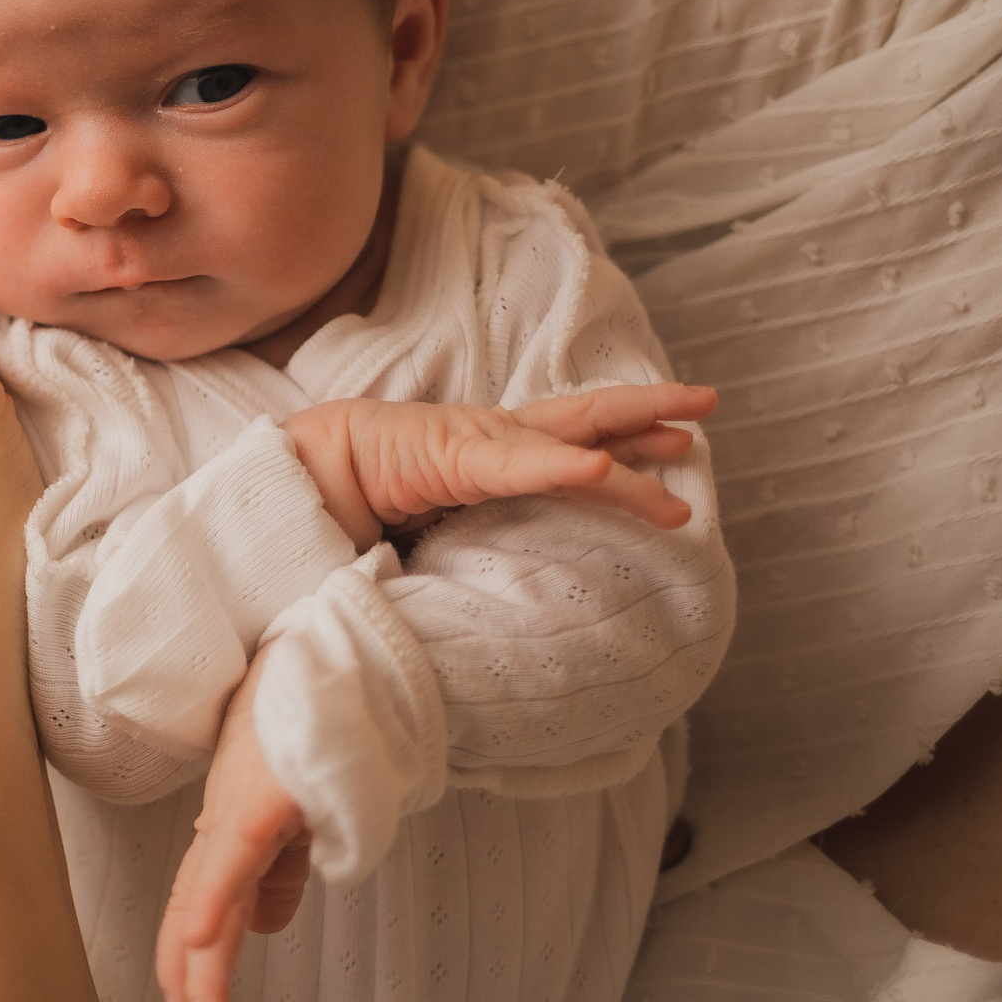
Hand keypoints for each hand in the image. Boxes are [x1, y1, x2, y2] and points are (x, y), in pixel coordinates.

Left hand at [154, 658, 307, 1001]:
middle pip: (201, 896)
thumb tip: (264, 928)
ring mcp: (246, 796)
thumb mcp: (303, 805)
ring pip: (214, 885)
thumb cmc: (323, 714)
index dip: (190, 944)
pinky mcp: (268, 788)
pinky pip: (238, 851)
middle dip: (191, 963)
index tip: (181, 994)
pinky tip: (201, 933)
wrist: (353, 654)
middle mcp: (231, 809)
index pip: (204, 891)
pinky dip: (216, 894)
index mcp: (237, 816)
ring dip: (202, 950)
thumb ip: (283, 867)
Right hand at [281, 382, 715, 551]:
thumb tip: (501, 595)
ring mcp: (474, 441)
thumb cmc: (352, 508)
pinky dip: (561, 466)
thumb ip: (469, 550)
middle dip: (648, 410)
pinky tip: (604, 470)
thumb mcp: (430, 535)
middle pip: (584, 418)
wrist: (292, 484)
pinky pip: (515, 464)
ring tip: (690, 433)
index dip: (623, 437)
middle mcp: (491, 439)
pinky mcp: (450, 457)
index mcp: (486, 459)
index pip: (567, 441)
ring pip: (568, 433)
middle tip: (709, 406)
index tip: (678, 442)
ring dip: (632, 428)